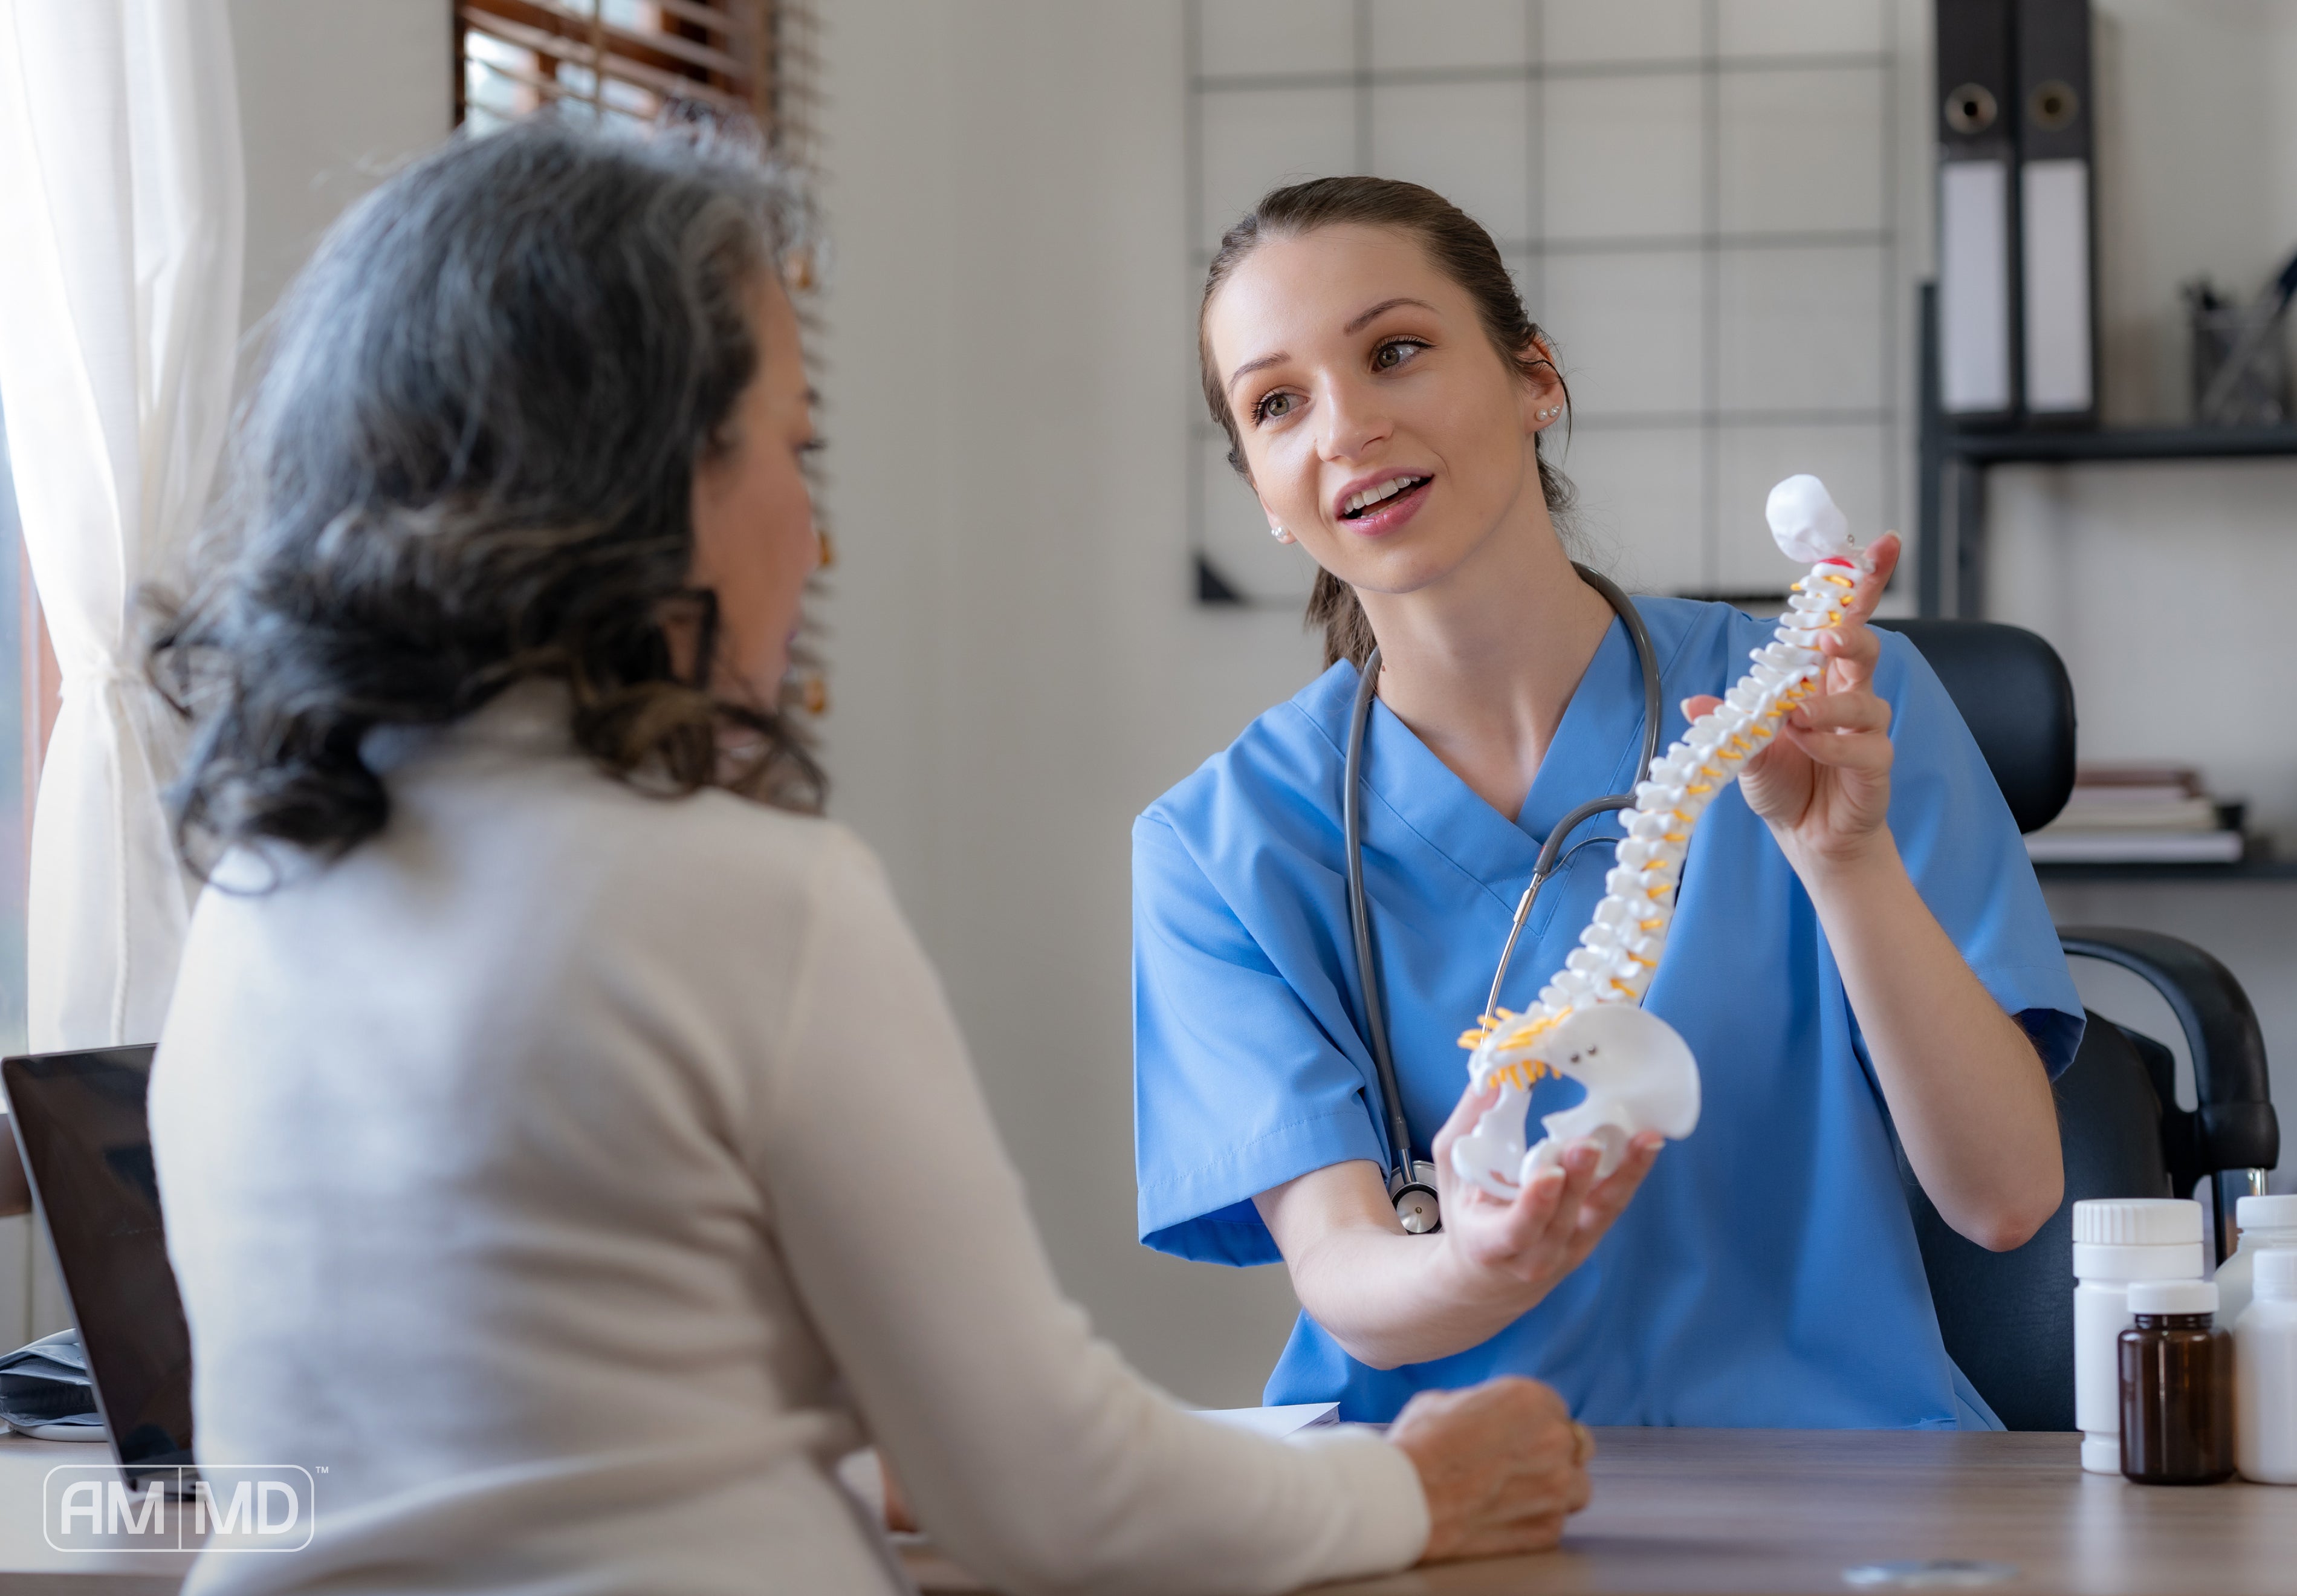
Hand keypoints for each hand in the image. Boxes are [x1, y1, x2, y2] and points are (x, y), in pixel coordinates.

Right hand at [1388, 1377, 1592, 1561]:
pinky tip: (1504, 1517)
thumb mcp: (1448, 1401)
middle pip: (1576, 1446)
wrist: (1405, 1498)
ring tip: (1519, 1494)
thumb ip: (1485, 1407)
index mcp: (1532, 1399)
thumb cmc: (1419, 1444)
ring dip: (1555, 1489)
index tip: (1517, 1436)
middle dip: (1554, 1454)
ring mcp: (1556, 1488)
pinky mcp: (1546, 1530)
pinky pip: (1555, 1523)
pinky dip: (1536, 1521)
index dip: (1535, 1424)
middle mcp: (1554, 1440)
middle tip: (1521, 1464)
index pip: (1554, 1409)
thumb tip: (1488, 1417)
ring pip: (1577, 1488)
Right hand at [1429, 1082, 1660, 1310]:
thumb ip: (1470, 1125)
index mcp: (1490, 1244)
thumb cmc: (1468, 1216)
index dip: (1535, 1204)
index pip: (1517, 1229)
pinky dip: (1631, 1173)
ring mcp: (1571, 1248)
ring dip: (1624, 1175)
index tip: (1549, 1174)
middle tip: (1589, 1143)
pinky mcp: (1593, 1233)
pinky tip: (1646, 1144)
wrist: (1492, 1276)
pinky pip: (1614, 1203)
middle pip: (1564, 1219)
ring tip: (1643, 1140)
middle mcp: (1536, 1255)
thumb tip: (1490, 1074)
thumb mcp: (1452, 1173)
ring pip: (1601, 1213)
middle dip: (1579, 1181)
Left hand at [1682, 532, 1902, 874]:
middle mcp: (1849, 693)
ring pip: (1866, 697)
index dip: (1862, 582)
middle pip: (1867, 643)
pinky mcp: (1875, 764)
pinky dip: (1830, 743)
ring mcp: (1866, 728)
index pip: (1844, 619)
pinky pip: (1863, 745)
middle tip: (1824, 637)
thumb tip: (1695, 702)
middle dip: (1852, 629)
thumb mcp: (1744, 748)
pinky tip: (1806, 744)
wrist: (1808, 837)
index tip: (1879, 543)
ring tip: (1795, 717)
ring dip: (1829, 704)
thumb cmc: (1783, 781)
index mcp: (1820, 676)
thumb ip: (1729, 721)